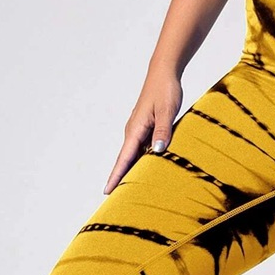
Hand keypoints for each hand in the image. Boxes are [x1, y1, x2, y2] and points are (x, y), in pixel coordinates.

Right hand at [103, 70, 183, 194]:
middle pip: (125, 161)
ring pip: (133, 156)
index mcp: (136, 129)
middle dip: (119, 179)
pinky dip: (140, 162)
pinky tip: (145, 171)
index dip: (116, 176)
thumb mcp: (167, 111)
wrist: (164, 74)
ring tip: (127, 192)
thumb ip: (164, 131)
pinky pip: (141, 150)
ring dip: (129, 172)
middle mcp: (134, 132)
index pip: (124, 158)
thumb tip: (158, 150)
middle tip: (115, 200)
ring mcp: (139, 131)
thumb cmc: (165, 91)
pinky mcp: (146, 129)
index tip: (107, 191)